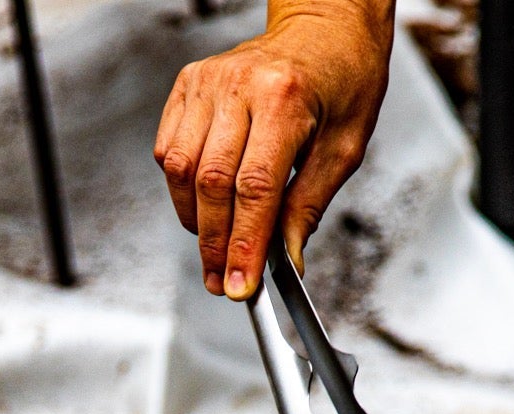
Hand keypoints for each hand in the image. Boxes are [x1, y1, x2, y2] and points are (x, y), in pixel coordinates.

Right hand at [154, 0, 393, 299]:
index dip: (244, 244)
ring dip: (194, 220)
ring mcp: (207, 82)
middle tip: (222, 281)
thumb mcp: (344, 148)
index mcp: (285, 100)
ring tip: (216, 247)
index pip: (254, 188)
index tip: (241, 285)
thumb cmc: (342, 81)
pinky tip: (204, 203)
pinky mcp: (188, 83)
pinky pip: (168, 149)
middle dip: (216, 244)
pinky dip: (181, 187)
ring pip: (180, 170)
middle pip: (211, 183)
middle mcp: (239, 85)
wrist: (324, 27)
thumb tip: (286, 259)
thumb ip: (308, 205)